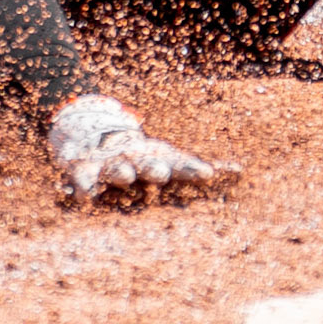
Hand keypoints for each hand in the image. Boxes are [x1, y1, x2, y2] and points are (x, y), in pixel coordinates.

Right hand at [47, 94, 224, 199]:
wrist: (86, 128)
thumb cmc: (135, 153)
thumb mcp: (163, 156)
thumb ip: (194, 168)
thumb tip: (241, 170)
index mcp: (155, 155)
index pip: (178, 162)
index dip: (191, 168)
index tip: (208, 174)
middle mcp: (133, 156)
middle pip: (145, 162)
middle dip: (154, 167)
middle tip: (162, 173)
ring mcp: (107, 161)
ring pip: (114, 167)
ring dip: (120, 171)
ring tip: (124, 176)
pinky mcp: (81, 168)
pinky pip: (83, 179)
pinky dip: (84, 186)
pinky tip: (86, 196)